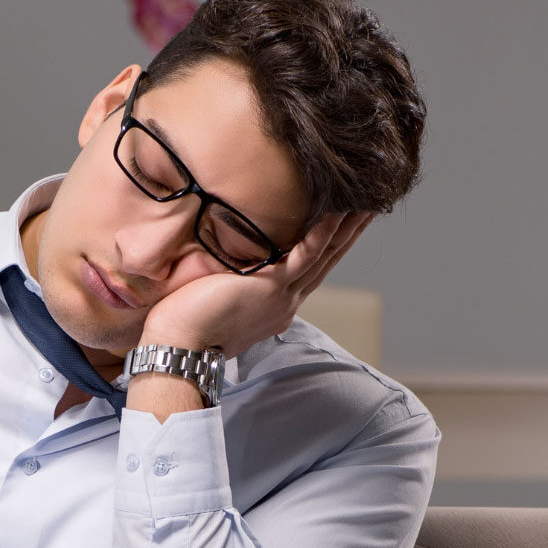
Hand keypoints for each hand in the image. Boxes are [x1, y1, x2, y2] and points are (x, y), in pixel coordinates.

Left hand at [139, 212, 374, 356]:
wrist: (178, 345)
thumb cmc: (186, 326)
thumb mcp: (217, 302)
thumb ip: (230, 286)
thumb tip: (221, 270)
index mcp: (275, 307)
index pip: (310, 270)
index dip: (328, 245)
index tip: (343, 222)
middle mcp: (285, 303)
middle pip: (326, 261)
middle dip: (348, 232)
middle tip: (369, 205)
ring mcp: (281, 297)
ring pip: (323, 257)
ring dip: (346, 228)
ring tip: (364, 202)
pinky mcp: (269, 288)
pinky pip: (303, 256)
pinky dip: (321, 234)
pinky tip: (335, 212)